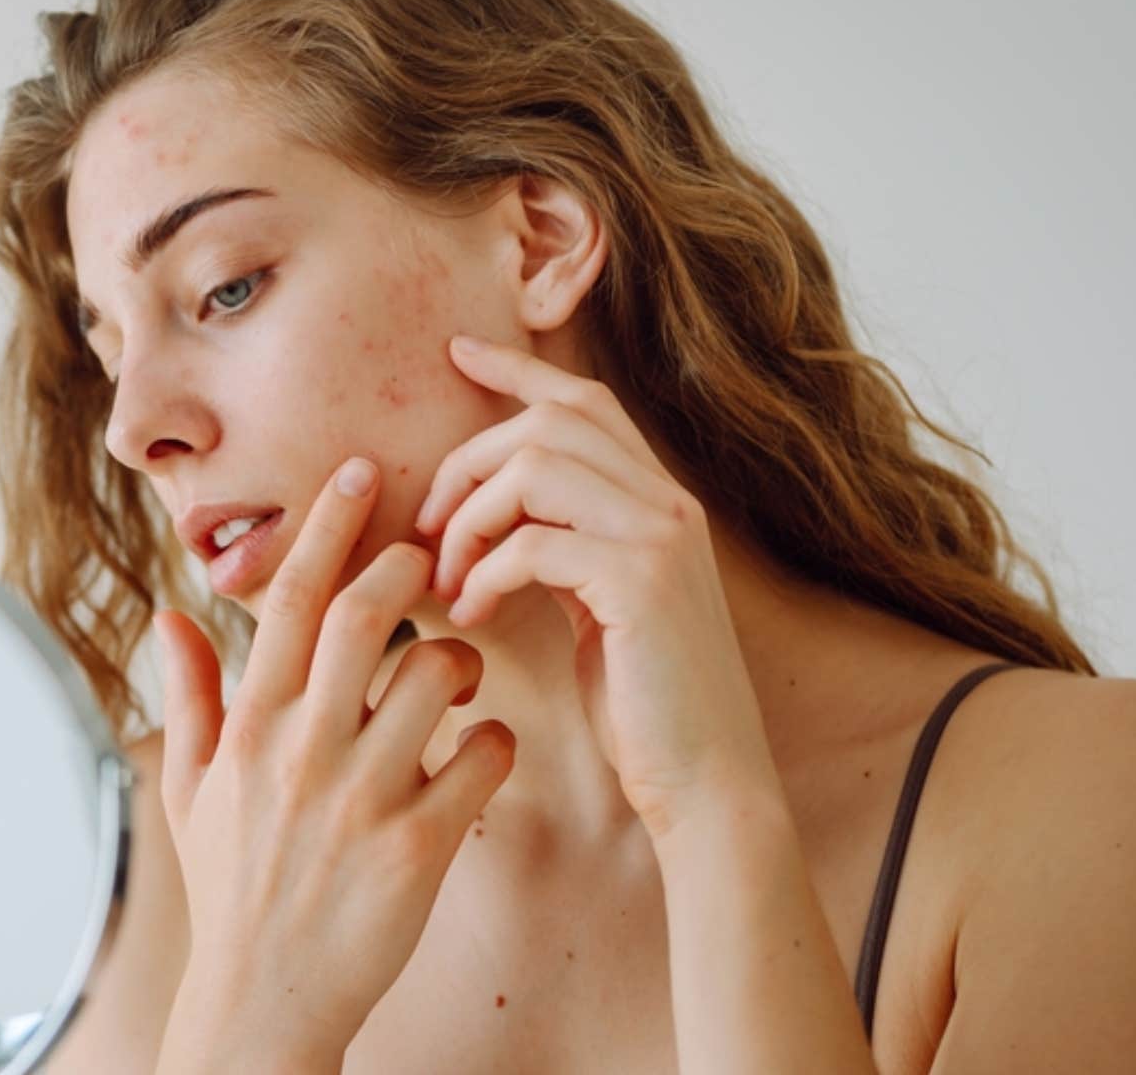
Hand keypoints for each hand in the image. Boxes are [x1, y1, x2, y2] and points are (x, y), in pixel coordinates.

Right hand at [151, 456, 516, 1070]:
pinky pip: (485, 759)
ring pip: (438, 675)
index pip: (293, 599)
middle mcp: (304, 750)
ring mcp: (364, 797)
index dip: (330, 524)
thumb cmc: (232, 891)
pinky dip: (497, 741)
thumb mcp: (190, 790)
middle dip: (410, 564)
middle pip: (369, 613)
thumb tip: (171, 614)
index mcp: (251, 727)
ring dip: (461, 658)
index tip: (360, 472)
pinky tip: (483, 753)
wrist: (265, 1002)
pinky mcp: (420, 846)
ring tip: (456, 676)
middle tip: (433, 550)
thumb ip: (189, 695)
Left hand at [414, 334, 775, 837]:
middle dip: (468, 464)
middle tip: (428, 531)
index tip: (456, 353)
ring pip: (535, 467)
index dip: (517, 369)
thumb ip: (560, 548)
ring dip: (469, 519)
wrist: (707, 782)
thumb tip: (486, 517)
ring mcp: (661, 537)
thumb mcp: (596, 606)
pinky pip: (534, 540)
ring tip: (447, 580)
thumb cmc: (641, 706)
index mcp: (660, 501)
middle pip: (548, 422)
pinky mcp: (640, 582)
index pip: (584, 400)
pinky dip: (484, 572)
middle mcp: (670, 503)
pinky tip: (470, 614)